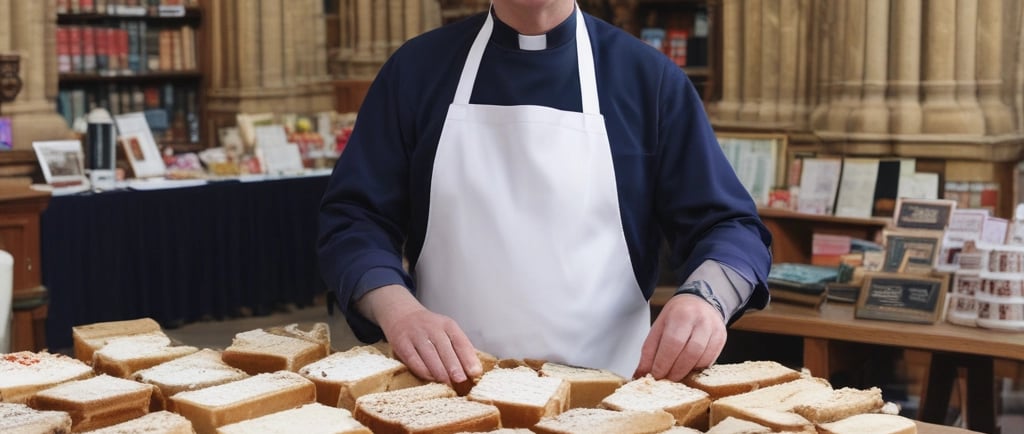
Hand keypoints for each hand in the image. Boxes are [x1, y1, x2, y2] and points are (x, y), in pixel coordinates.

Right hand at [357, 285, 482, 383]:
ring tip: (447, 383)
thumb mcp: (446, 331)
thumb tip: (474, 371)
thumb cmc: (429, 329)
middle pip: (444, 348)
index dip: (468, 357)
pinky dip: (422, 370)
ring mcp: (415, 334)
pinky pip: (413, 358)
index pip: (460, 341)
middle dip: (454, 365)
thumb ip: (459, 348)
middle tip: (461, 380)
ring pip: (429, 354)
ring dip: (439, 371)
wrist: (401, 314)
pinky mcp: (401, 343)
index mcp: (447, 324)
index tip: (475, 372)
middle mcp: (432, 327)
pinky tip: (430, 378)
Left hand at [634, 293, 726, 380]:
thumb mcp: (659, 327)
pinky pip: (711, 359)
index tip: (656, 375)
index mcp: (681, 314)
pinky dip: (698, 367)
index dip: (663, 363)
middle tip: (666, 379)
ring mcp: (713, 328)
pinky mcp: (722, 337)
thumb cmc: (677, 315)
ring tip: (676, 374)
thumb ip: (649, 350)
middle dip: (675, 371)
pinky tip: (689, 367)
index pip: (672, 343)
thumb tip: (641, 373)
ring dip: (686, 371)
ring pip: (701, 358)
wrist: (700, 302)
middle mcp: (700, 320)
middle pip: (689, 353)